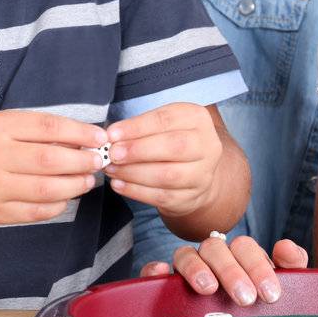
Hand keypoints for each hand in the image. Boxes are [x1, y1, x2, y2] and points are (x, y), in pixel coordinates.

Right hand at [0, 110, 106, 226]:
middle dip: (82, 162)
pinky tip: (65, 198)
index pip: (48, 127)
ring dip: (75, 185)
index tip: (101, 138)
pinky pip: (35, 212)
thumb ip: (34, 131)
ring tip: (87, 180)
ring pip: (46, 189)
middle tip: (98, 161)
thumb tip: (80, 139)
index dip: (80, 133)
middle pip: (51, 160)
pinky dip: (57, 206)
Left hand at [102, 103, 224, 218]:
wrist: (194, 173)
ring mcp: (202, 174)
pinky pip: (162, 196)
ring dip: (133, 173)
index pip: (165, 120)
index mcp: (197, 119)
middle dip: (137, 150)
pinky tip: (119, 185)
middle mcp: (206, 145)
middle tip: (112, 153)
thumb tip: (111, 136)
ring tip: (111, 169)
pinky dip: (136, 191)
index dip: (136, 127)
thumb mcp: (161, 125)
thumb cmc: (170, 142)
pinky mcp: (192, 197)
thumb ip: (139, 128)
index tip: (111, 134)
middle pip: (173, 147)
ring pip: (167, 175)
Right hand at [140, 234, 308, 306]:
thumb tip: (288, 249)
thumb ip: (290, 269)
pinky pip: (154, 270)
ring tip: (208, 289)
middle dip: (232, 271)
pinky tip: (162, 274)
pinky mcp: (165, 286)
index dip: (258, 267)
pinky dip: (156, 269)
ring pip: (186, 254)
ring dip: (197, 268)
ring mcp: (187, 271)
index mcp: (239, 257)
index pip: (245, 248)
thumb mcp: (278, 290)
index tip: (270, 294)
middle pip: (217, 248)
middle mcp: (212, 260)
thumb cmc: (258, 309)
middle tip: (245, 299)